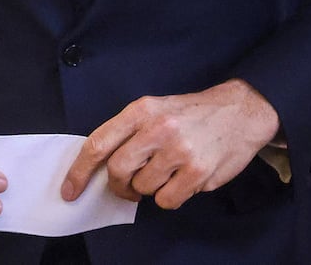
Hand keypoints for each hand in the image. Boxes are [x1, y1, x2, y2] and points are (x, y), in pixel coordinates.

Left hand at [60, 79, 279, 209]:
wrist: (240, 111)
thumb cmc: (193, 113)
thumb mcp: (157, 109)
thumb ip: (130, 133)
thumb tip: (101, 168)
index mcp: (142, 109)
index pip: (99, 143)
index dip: (79, 171)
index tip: (70, 190)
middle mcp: (158, 128)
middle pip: (118, 170)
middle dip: (119, 185)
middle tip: (129, 186)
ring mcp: (178, 151)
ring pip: (143, 188)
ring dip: (149, 189)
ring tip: (167, 172)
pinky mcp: (197, 172)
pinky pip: (167, 200)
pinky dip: (170, 196)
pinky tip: (183, 180)